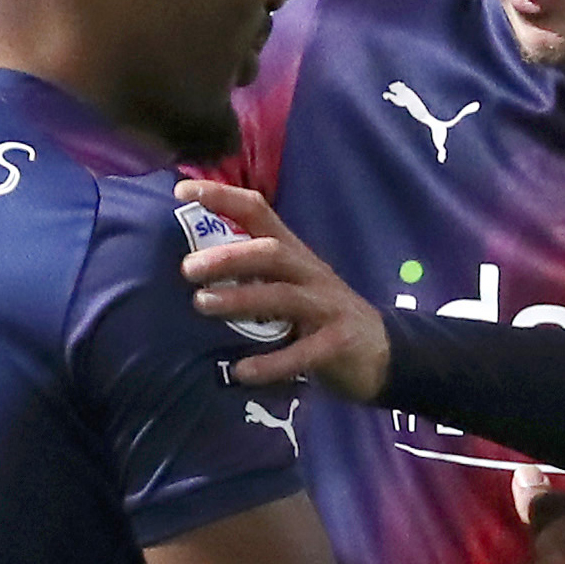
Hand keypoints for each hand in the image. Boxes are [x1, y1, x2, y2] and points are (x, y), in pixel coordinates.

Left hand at [175, 179, 390, 400]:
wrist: (383, 352)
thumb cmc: (319, 315)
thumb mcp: (290, 284)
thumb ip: (253, 273)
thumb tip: (192, 266)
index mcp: (293, 253)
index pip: (258, 211)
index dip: (222, 197)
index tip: (181, 192)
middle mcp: (309, 273)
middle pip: (270, 253)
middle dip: (228, 257)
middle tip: (187, 269)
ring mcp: (327, 307)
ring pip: (283, 296)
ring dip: (241, 299)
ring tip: (202, 305)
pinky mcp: (338, 343)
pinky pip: (302, 353)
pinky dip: (271, 364)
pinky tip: (241, 372)